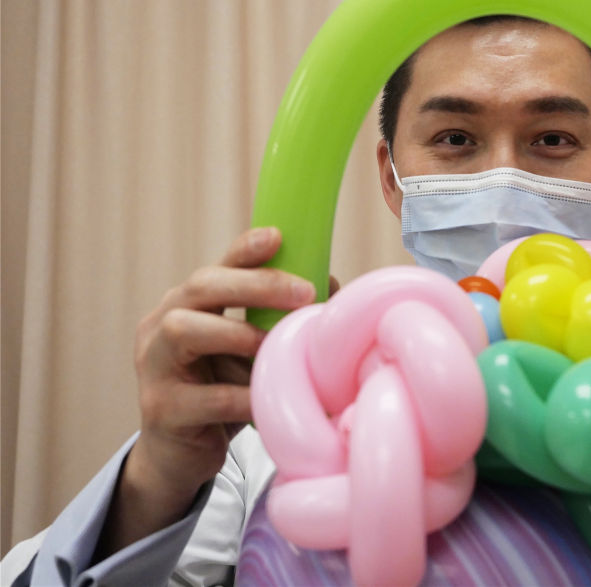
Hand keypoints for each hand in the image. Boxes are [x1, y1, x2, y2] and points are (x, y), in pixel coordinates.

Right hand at [97, 227, 334, 556]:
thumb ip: (277, 321)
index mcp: (186, 305)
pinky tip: (270, 399)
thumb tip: (332, 288)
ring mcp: (154, 366)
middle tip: (304, 292)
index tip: (279, 236)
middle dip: (254, 284)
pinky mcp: (161, 410)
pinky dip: (244, 397)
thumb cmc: (225, 393)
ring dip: (238, 335)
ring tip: (275, 346)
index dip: (245, 249)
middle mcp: (161, 325)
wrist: (180, 458)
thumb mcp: (251, 352)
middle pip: (200, 288)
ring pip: (185, 331)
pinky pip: (206, 398)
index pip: (215, 267)